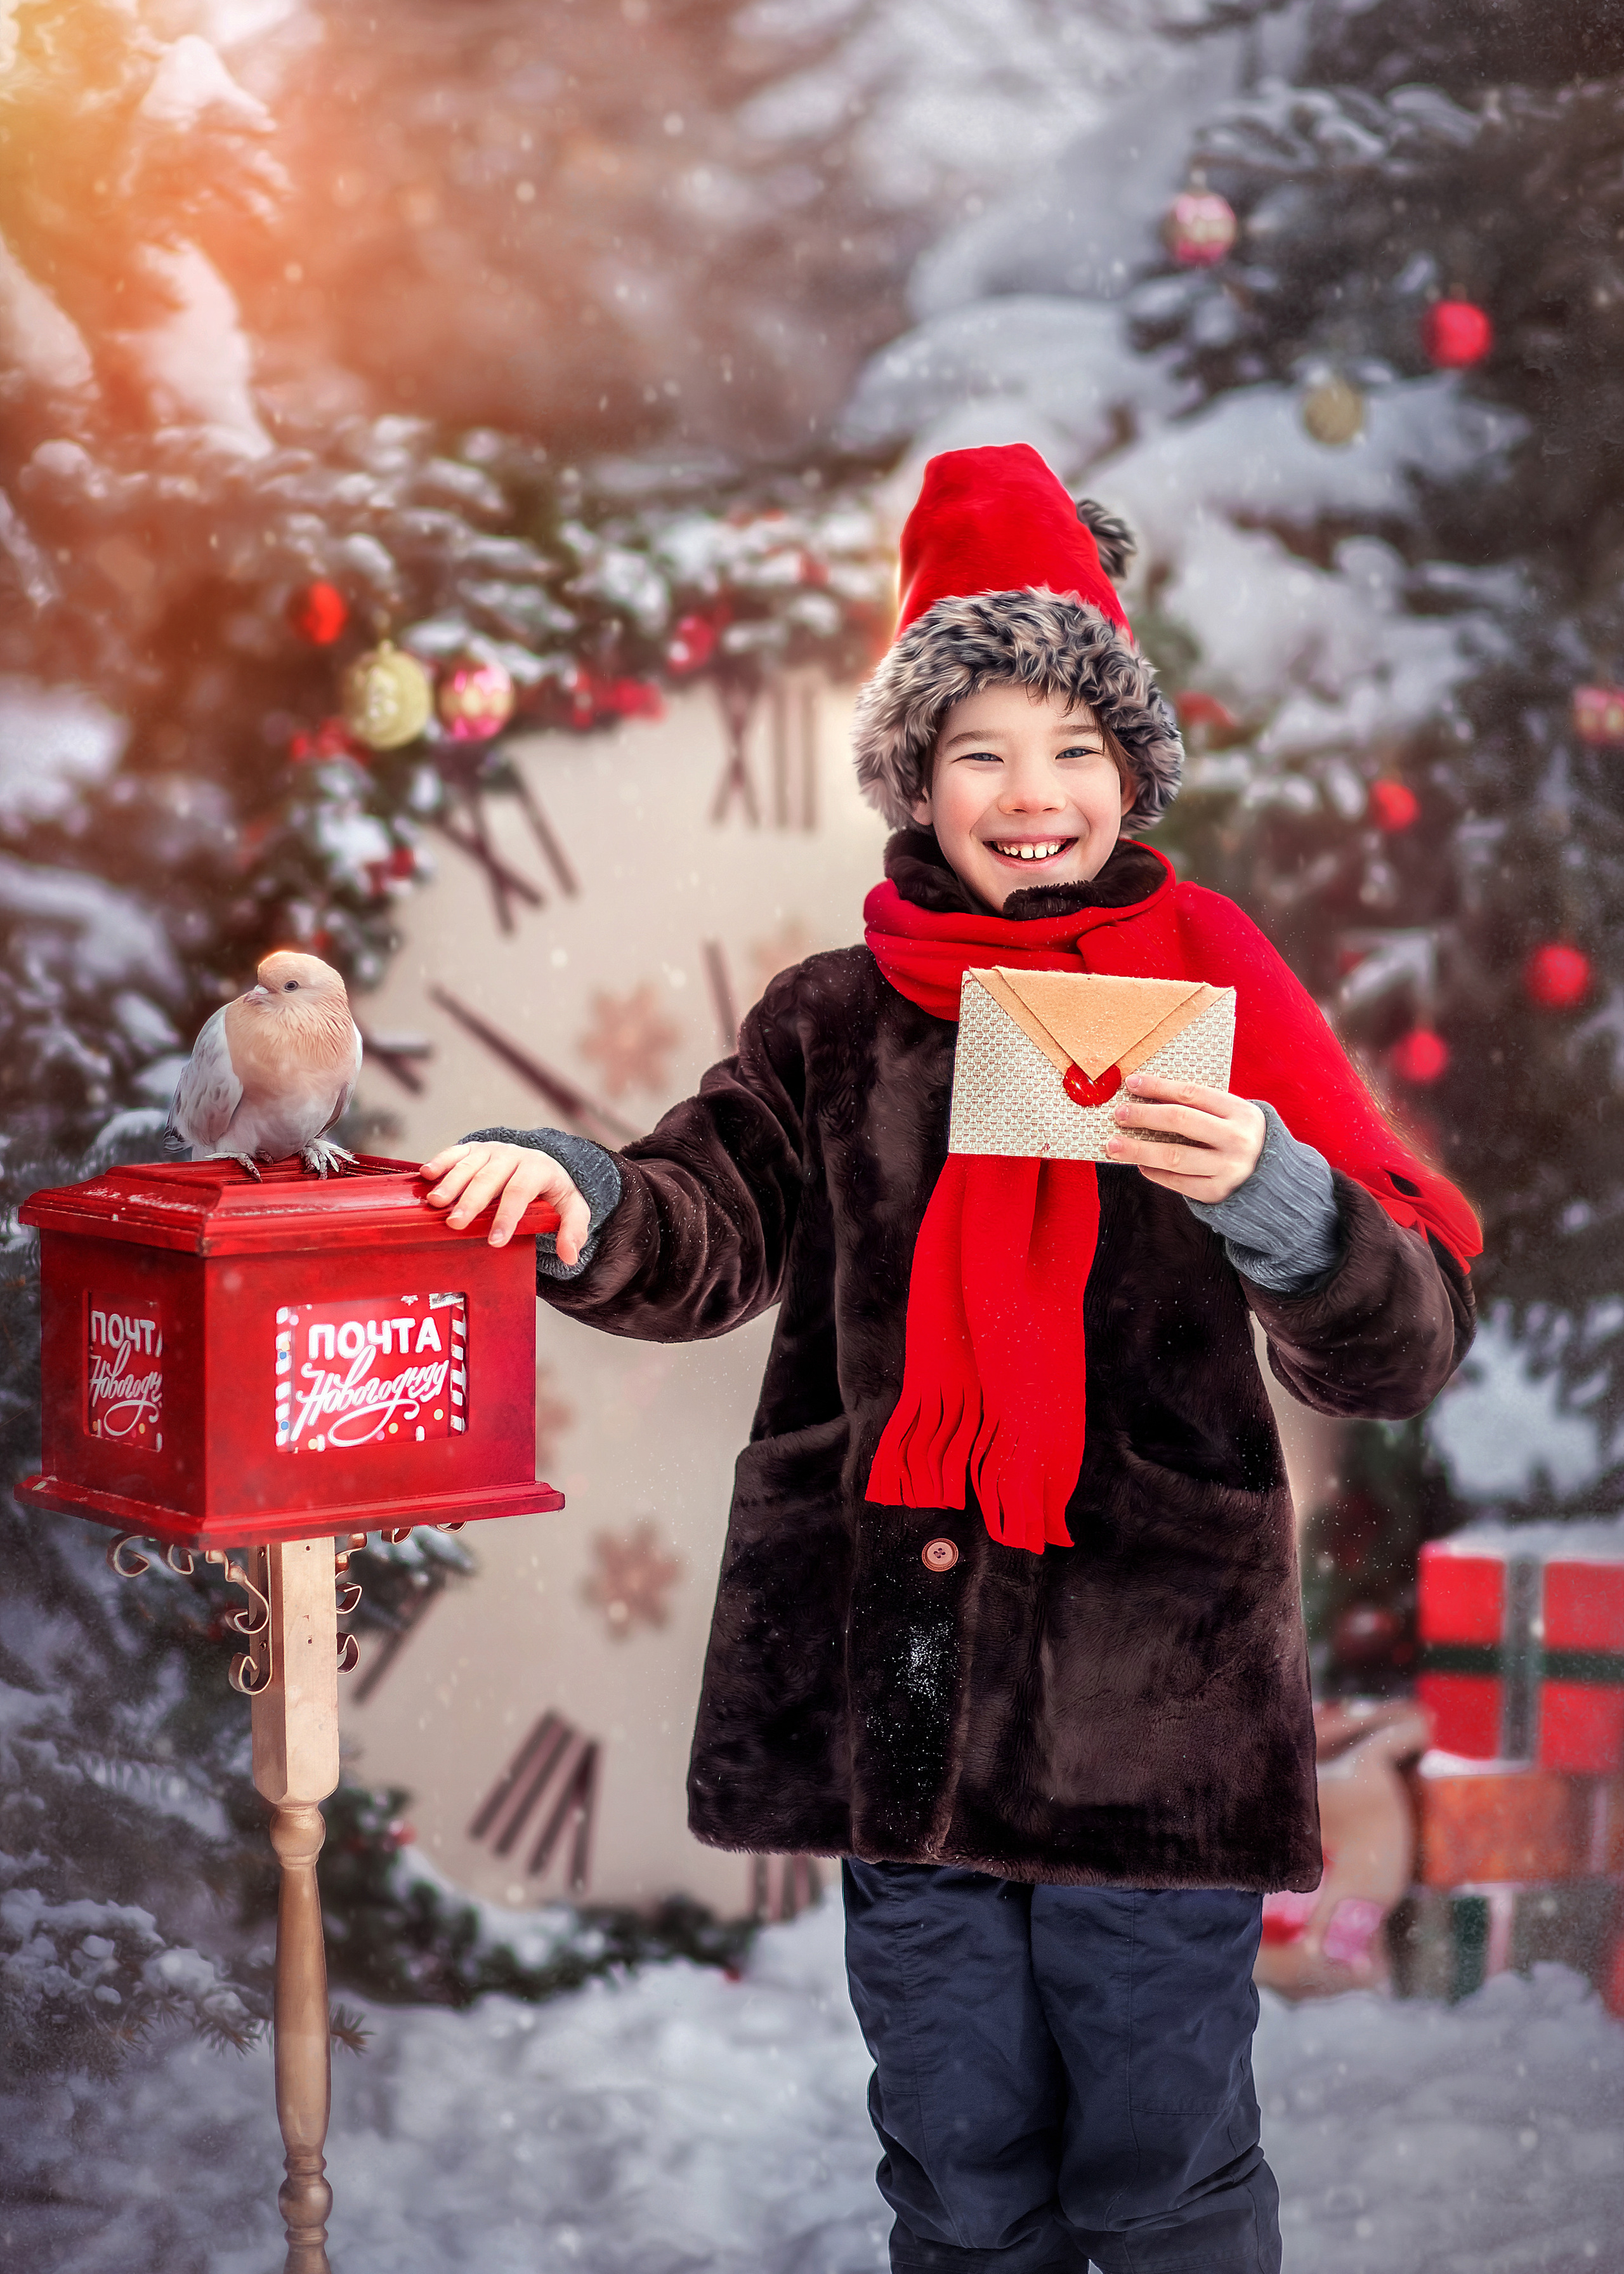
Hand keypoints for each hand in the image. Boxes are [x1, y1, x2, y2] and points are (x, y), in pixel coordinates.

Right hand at [420, 1141, 591, 1258]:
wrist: (541, 1162)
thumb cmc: (552, 1191)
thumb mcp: (572, 1208)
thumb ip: (573, 1231)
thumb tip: (570, 1257)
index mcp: (538, 1169)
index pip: (520, 1192)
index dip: (507, 1216)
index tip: (494, 1240)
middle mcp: (513, 1156)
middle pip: (490, 1178)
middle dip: (472, 1201)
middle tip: (456, 1223)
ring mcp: (492, 1150)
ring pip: (470, 1165)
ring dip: (451, 1183)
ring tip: (436, 1204)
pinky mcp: (474, 1149)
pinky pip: (456, 1152)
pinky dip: (441, 1161)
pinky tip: (426, 1175)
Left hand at [1105, 1074, 1265, 1202]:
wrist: (1275, 1180)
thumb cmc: (1242, 1140)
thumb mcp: (1233, 1117)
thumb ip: (1201, 1108)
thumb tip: (1147, 1099)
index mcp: (1241, 1112)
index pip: (1191, 1093)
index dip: (1158, 1087)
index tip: (1132, 1084)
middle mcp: (1237, 1139)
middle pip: (1179, 1121)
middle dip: (1144, 1115)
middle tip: (1119, 1114)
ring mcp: (1228, 1168)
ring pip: (1173, 1156)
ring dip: (1138, 1150)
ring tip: (1113, 1146)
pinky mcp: (1218, 1192)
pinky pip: (1178, 1182)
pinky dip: (1155, 1174)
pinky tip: (1141, 1166)